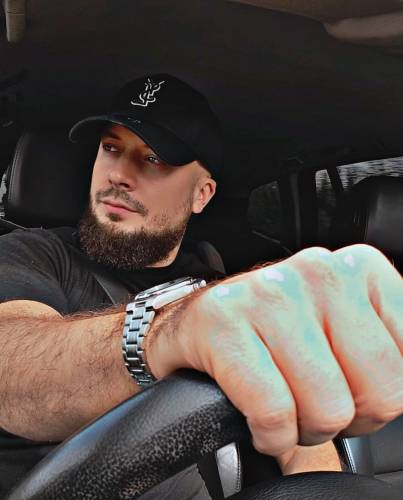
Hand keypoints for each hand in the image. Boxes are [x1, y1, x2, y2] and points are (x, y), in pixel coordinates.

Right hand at [147, 245, 402, 456]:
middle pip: (380, 393)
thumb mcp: (343, 326)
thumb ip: (385, 349)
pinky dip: (272, 435)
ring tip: (286, 406)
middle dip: (349, 418)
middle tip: (316, 402)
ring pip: (328, 408)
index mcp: (358, 269)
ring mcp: (269, 294)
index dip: (380, 396)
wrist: (197, 319)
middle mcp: (316, 272)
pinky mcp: (224, 322)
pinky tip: (262, 422)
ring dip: (307, 430)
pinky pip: (274, 412)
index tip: (350, 390)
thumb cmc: (275, 330)